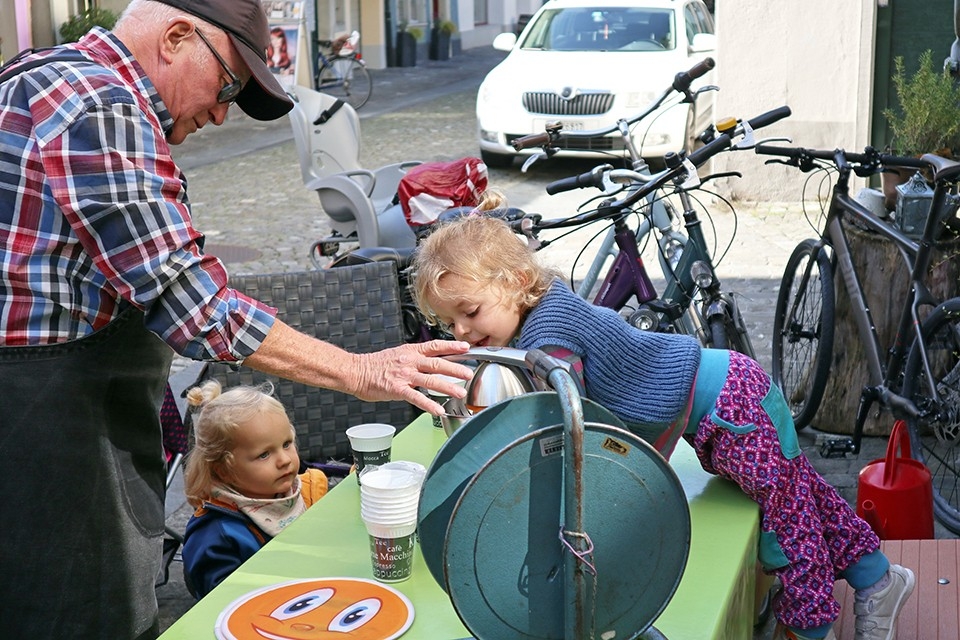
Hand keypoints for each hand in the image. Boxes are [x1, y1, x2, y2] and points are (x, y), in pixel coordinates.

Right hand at [353, 340, 471, 413]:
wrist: (356, 371)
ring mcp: (404, 375)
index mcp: (411, 352)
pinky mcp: (397, 389)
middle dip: (456, 369)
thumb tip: (432, 362)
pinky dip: (428, 404)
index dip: (452, 346)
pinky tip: (438, 409)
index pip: (435, 346)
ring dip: (447, 387)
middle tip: (469, 374)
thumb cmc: (376, 365)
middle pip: (437, 363)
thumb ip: (416, 359)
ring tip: (460, 392)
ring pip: (430, 380)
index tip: (466, 347)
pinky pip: (416, 397)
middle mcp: (410, 361)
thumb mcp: (399, 355)